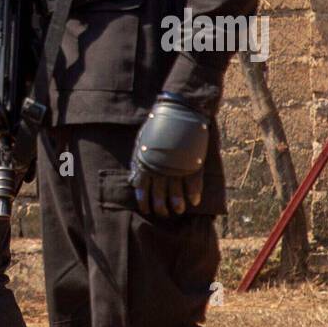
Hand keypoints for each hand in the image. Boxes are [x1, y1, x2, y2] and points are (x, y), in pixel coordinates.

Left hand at [129, 95, 209, 217]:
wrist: (179, 114)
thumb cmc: (156, 127)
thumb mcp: (140, 144)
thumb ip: (138, 163)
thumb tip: (133, 180)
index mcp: (145, 167)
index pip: (142, 192)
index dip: (145, 203)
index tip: (147, 210)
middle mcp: (160, 172)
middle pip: (159, 197)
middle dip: (160, 208)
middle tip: (163, 213)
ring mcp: (177, 170)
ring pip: (176, 196)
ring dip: (177, 205)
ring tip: (178, 210)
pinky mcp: (193, 167)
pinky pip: (194, 187)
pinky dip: (193, 196)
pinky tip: (193, 202)